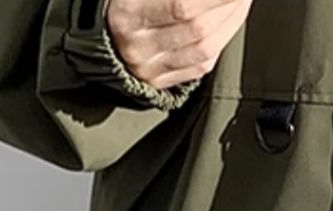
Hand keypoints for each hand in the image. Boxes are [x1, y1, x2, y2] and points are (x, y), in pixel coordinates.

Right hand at [106, 0, 253, 90]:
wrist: (92, 33)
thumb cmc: (120, 2)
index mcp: (127, 13)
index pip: (183, 5)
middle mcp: (135, 45)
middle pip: (199, 27)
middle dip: (229, 5)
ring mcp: (146, 68)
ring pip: (205, 49)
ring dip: (230, 22)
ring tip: (240, 1)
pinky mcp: (157, 82)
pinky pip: (200, 65)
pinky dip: (220, 44)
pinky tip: (227, 24)